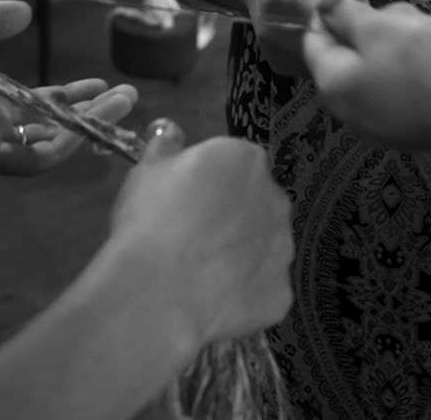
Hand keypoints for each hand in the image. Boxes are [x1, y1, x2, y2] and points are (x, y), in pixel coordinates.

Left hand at [0, 1, 136, 173]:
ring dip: (87, 128)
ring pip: (49, 146)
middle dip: (91, 115)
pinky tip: (84, 125)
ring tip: (119, 104)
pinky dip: (59, 144)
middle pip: (52, 129)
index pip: (35, 106)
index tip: (99, 83)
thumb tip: (22, 13)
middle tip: (127, 96)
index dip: (70, 97)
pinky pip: (27, 157)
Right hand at [109, 121, 293, 346]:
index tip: (183, 201)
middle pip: (255, 202)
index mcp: (245, 159)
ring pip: (263, 247)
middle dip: (230, 217)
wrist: (159, 290)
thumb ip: (165, 146)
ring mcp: (283, 248)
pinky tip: (211, 300)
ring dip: (240, 255)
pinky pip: (262, 289)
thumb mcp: (146, 171)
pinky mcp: (281, 292)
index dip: (207, 183)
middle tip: (191, 237)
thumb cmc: (151, 218)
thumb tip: (169, 129)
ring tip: (199, 274)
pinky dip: (242, 295)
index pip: (233, 163)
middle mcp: (275, 198)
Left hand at [303, 0, 430, 163]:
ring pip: (380, 60)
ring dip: (400, 38)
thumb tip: (322, 5)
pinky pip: (402, 79)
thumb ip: (345, 15)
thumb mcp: (381, 29)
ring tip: (430, 32)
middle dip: (375, 22)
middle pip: (350, 48)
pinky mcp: (412, 121)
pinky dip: (417, 61)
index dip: (333, 4)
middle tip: (407, 14)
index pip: (315, 37)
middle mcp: (350, 107)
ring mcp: (381, 118)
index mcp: (333, 86)